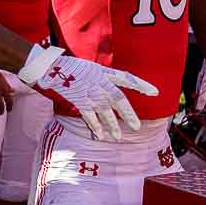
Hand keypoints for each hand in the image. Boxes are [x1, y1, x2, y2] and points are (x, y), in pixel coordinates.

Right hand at [17, 44, 157, 140]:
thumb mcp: (89, 68)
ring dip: (112, 125)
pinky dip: (95, 126)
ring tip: (118, 137)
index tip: (155, 92)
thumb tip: (110, 90)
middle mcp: (99, 82)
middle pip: (119, 99)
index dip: (141, 85)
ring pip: (105, 111)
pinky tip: (101, 135)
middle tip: (136, 127)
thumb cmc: (69, 67)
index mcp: (103, 72)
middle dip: (128, 114)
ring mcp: (89, 91)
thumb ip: (101, 78)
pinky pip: (90, 115)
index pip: (127, 78)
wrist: (50, 67)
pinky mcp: (78, 99)